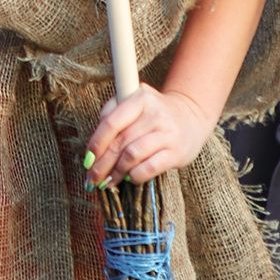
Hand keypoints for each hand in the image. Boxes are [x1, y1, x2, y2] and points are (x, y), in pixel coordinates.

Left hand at [85, 85, 214, 185]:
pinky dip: (136, 176)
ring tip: (108, 181)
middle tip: (92, 177)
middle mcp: (155, 114)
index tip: (87, 159)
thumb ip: (112, 113)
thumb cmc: (154, 113)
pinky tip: (129, 178)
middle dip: (102, 164)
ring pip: (132, 155)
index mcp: (140, 99)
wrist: (192, 117)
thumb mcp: (135, 102)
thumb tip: (94, 145)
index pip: (111, 123)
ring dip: (116, 172)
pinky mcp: (177, 152)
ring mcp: (167, 133)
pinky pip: (150, 167)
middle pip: (120, 142)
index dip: (96, 143)